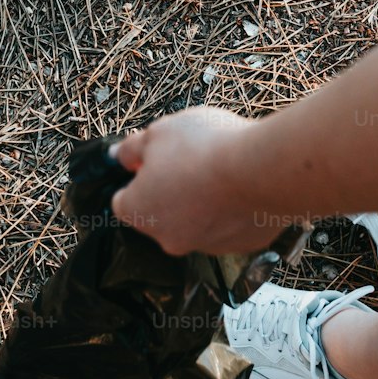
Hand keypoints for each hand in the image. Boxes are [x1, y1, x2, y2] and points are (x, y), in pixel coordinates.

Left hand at [111, 107, 266, 255]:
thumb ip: (131, 149)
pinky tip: (243, 185)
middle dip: (172, 190)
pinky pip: (231, 226)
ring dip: (203, 201)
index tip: (153, 161)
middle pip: (162, 214)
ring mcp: (207, 245)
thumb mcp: (157, 133)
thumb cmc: (203, 148)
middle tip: (190, 160)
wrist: (258, 168)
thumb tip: (118, 156)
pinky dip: (233, 209)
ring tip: (222, 170)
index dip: (138, 178)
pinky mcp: (241, 245)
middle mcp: (168, 238)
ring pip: (198, 222)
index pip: (124, 200)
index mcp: (140, 212)